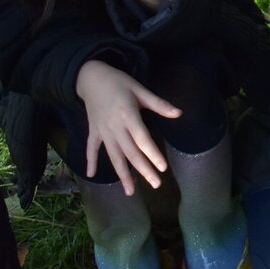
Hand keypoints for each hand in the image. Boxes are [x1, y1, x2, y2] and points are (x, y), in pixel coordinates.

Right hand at [75, 59, 179, 194]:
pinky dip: (91, 161)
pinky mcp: (93, 131)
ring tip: (130, 191)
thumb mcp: (139, 89)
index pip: (142, 139)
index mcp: (127, 115)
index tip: (163, 167)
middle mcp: (114, 126)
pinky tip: (90, 175)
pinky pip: (91, 148)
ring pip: (113, 155)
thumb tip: (179, 113)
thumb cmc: (118, 83)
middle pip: (130, 152)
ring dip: (122, 174)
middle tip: (156, 185)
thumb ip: (158, 104)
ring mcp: (102, 130)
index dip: (152, 154)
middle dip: (143, 170)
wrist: (90, 77)